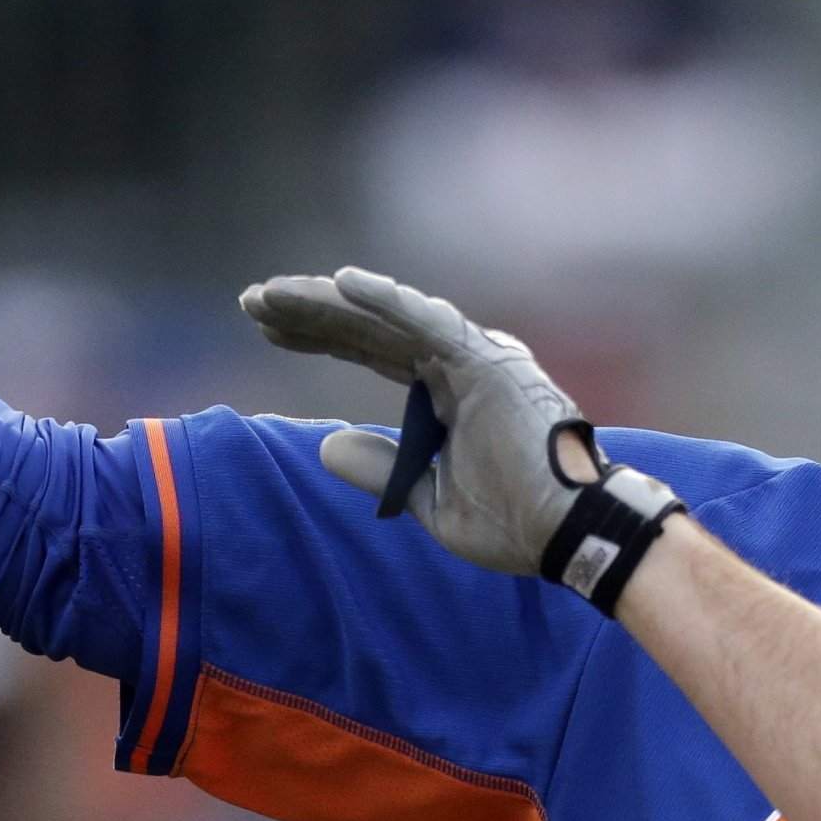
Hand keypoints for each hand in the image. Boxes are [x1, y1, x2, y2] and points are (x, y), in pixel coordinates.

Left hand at [241, 268, 678, 605]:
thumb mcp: (430, 499)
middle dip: (308, 313)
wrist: (569, 535)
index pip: (371, 350)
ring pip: (387, 318)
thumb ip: (384, 469)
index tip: (265, 329)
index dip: (318, 335)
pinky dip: (387, 301)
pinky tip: (340, 285)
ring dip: (328, 303)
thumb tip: (328, 446)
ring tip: (270, 295)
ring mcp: (475, 359)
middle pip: (369, 328)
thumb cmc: (515, 524)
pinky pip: (427, 323)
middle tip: (251, 300)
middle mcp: (459, 365)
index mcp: (447, 391)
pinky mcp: (488, 363)